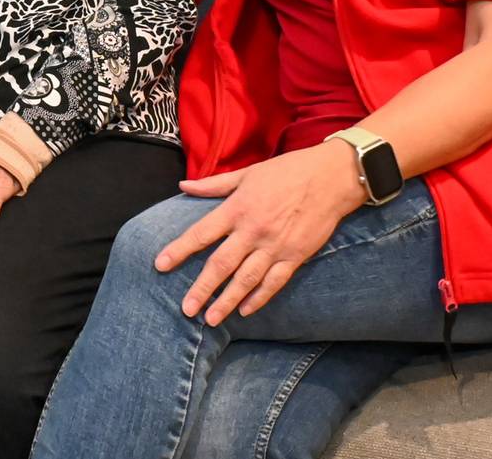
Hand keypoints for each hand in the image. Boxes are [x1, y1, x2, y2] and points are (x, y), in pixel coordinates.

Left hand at [158, 142, 365, 324]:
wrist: (331, 178)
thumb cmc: (287, 172)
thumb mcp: (248, 173)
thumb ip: (214, 185)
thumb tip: (183, 186)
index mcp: (238, 208)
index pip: (202, 233)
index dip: (180, 249)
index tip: (160, 265)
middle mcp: (253, 230)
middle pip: (221, 264)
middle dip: (202, 289)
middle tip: (186, 309)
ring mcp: (275, 246)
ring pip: (246, 280)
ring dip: (227, 301)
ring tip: (211, 319)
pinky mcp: (295, 256)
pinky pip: (274, 283)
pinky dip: (259, 298)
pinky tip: (246, 311)